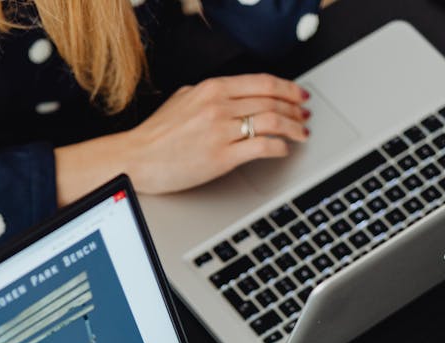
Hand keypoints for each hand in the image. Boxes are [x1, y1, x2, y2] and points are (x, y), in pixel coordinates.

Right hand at [124, 73, 309, 193]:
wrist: (139, 158)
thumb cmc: (158, 134)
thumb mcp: (183, 99)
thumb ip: (209, 94)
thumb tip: (230, 96)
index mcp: (212, 88)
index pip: (262, 82)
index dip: (287, 88)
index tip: (298, 95)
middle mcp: (219, 106)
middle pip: (272, 100)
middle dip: (295, 108)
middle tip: (304, 116)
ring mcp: (222, 131)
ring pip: (272, 121)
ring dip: (293, 128)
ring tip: (300, 134)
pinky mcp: (222, 157)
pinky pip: (261, 147)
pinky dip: (279, 148)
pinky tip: (283, 150)